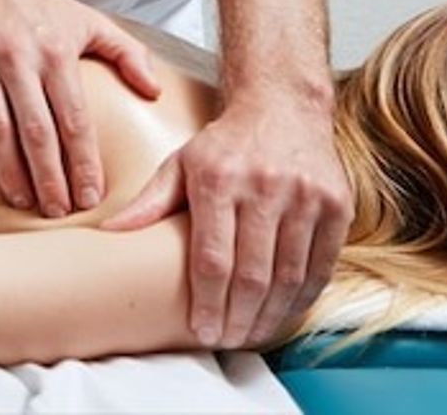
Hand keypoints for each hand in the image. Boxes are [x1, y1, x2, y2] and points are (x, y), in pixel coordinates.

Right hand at [0, 0, 161, 216]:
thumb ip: (128, 54)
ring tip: (24, 201)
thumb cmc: (38, 4)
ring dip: (12, 173)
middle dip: (49, 178)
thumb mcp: (90, 20)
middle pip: (37, 132)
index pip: (74, 119)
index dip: (83, 162)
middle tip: (58, 211)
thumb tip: (154, 91)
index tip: (90, 196)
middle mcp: (19, 58)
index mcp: (56, 50)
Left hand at [101, 86, 350, 347]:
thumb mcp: (181, 163)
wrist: (285, 105)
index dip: (208, 303)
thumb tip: (109, 233)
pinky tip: (285, 312)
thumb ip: (150, 201)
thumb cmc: (226, 144)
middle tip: (225, 341)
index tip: (201, 331)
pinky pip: (321, 264)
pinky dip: (303, 296)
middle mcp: (265, 185)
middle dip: (238, 319)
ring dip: (270, 315)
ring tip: (251, 334)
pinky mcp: (337, 203)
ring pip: (288, 276)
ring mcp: (306, 195)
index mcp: (218, 178)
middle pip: (252, 275)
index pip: (213, 259)